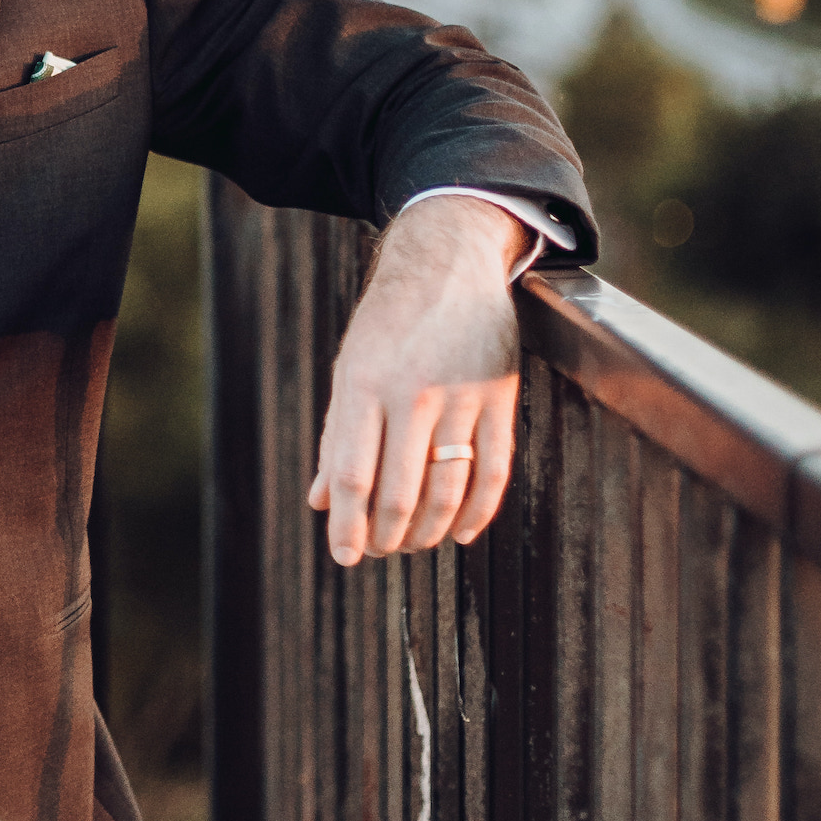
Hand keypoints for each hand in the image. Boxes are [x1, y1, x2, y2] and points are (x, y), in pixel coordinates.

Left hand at [308, 195, 526, 566]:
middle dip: (387, 536)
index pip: (352, 474)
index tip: (345, 557)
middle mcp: (411, 392)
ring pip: (447, 489)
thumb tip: (321, 503)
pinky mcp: (500, 398)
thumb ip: (335, 436)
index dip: (348, 525)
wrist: (447, 264)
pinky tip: (461, 532)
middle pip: (399, 491)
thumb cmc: (388, 324)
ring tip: (414, 543)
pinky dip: (479, 512)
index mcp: (363, 384)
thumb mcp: (348, 370)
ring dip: (429, 530)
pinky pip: (494, 471)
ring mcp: (460, 397)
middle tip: (380, 551)